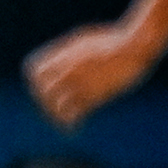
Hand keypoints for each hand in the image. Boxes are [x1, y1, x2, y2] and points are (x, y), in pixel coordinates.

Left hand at [24, 22, 153, 130]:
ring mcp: (78, 83)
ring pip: (55, 105)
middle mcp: (65, 70)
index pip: (34, 71)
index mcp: (62, 55)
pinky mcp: (94, 95)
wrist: (134, 47)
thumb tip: (59, 56)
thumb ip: (67, 51)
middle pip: (42, 90)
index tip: (41, 87)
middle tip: (50, 107)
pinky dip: (71, 123)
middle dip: (44, 100)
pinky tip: (73, 129)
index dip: (34, 81)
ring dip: (55, 114)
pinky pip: (75, 114)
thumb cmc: (113, 39)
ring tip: (61, 121)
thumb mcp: (83, 39)